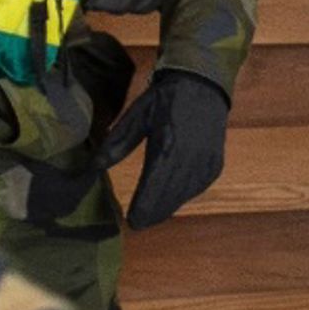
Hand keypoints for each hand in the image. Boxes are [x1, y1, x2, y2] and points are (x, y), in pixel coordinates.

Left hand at [102, 68, 229, 226]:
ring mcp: (206, 162)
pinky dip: (182, 196)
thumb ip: (117, 143)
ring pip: (184, 195)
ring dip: (167, 207)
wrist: (204, 85)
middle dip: (153, 212)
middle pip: (170, 196)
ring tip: (150, 216)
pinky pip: (196, 188)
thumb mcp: (137, 115)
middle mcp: (191, 157)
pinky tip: (170, 200)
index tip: (131, 222)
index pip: (154, 185)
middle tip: (137, 223)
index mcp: (168, 144)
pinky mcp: (215, 165)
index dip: (143, 207)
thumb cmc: (166, 99)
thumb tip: (92, 167)